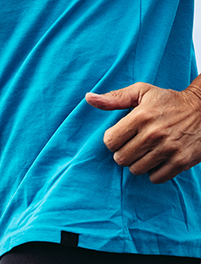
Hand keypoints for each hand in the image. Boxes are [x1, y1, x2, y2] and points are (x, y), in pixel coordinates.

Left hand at [86, 83, 200, 182]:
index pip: (110, 141)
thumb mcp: (141, 92)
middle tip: (131, 146)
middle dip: (122, 153)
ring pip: (137, 169)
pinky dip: (153, 173)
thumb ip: (114, 98)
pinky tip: (156, 161)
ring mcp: (169, 149)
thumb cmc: (168, 100)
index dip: (111, 140)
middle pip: (121, 158)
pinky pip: (157, 178)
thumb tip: (88, 98)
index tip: (119, 137)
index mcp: (141, 117)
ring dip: (137, 163)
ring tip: (143, 153)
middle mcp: (154, 134)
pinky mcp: (182, 161)